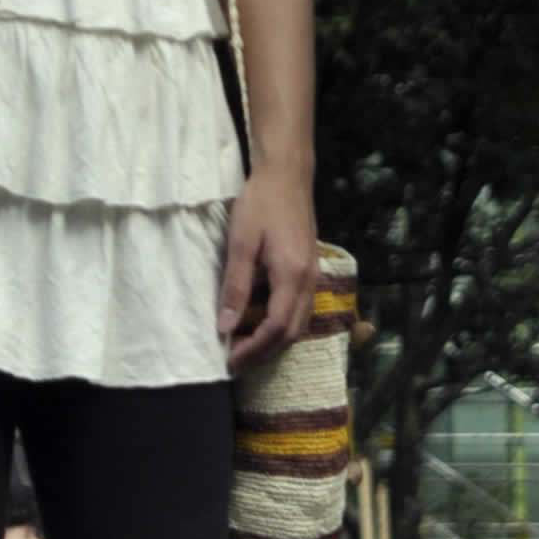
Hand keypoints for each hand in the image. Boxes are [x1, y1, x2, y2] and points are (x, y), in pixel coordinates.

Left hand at [218, 169, 317, 374]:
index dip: (253, 349)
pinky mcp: (310, 274)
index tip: (229, 360)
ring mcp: (313, 279)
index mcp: (292, 277)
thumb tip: (225, 326)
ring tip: (246, 348)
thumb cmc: (260, 204)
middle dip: (264, 353)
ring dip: (274, 343)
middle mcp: (308, 284)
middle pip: (291, 334)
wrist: (287, 177)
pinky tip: (261, 325)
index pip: (276, 328)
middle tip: (235, 361)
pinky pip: (300, 312)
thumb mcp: (241, 243)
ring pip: (299, 326)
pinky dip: (281, 327)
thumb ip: (235, 286)